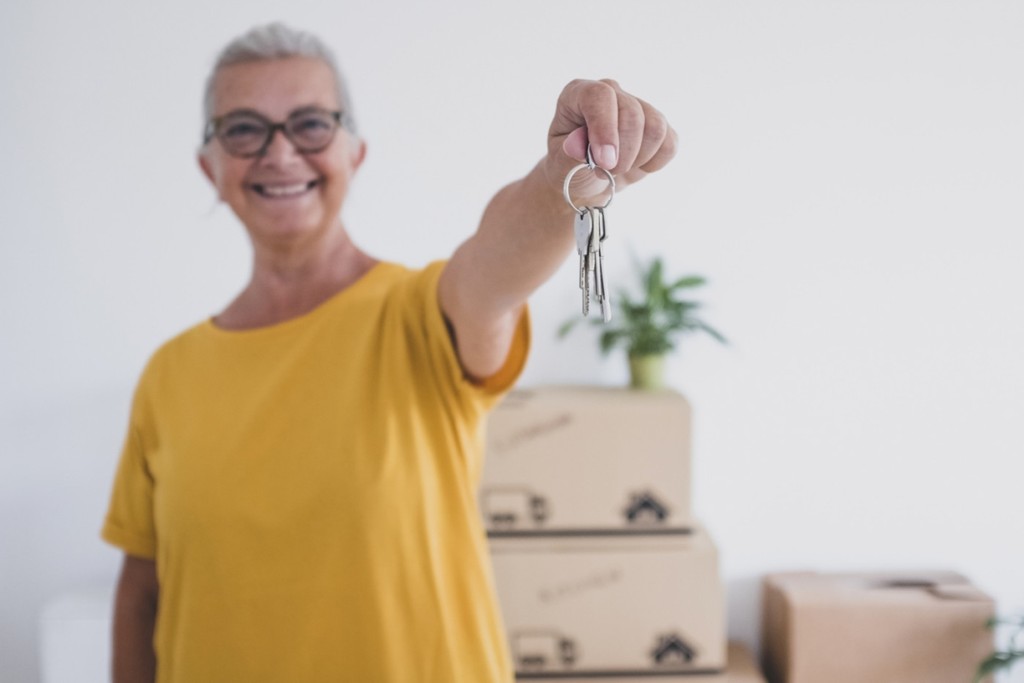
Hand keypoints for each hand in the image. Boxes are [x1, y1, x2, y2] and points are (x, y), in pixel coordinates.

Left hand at [547, 79, 677, 202]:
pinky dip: (654, 163)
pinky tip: (636, 165)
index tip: (605, 161)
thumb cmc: (569, 168)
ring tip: (618, 169)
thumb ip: (568, 154)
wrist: (586, 180)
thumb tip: (578, 144)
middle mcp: (611, 92)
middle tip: (606, 172)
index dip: (605, 128)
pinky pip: (669, 143)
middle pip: (632, 114)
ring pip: (655, 128)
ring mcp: (637, 105)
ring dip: (638, 159)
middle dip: (623, 153)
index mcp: (579, 94)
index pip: (599, 96)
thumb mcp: (560, 165)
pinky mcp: (657, 125)